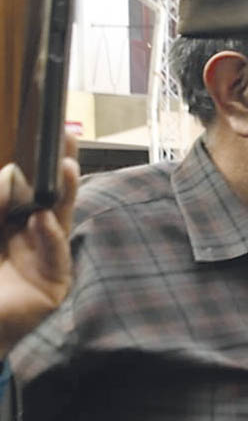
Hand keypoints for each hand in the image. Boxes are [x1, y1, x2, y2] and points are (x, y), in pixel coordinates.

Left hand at [0, 132, 79, 357]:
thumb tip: (12, 174)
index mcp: (7, 224)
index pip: (26, 188)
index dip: (35, 164)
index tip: (43, 135)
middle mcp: (27, 238)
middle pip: (49, 197)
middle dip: (58, 168)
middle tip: (66, 137)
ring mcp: (42, 261)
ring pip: (59, 220)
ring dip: (65, 194)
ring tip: (66, 168)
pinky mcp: (52, 285)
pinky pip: (56, 255)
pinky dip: (51, 236)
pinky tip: (44, 219)